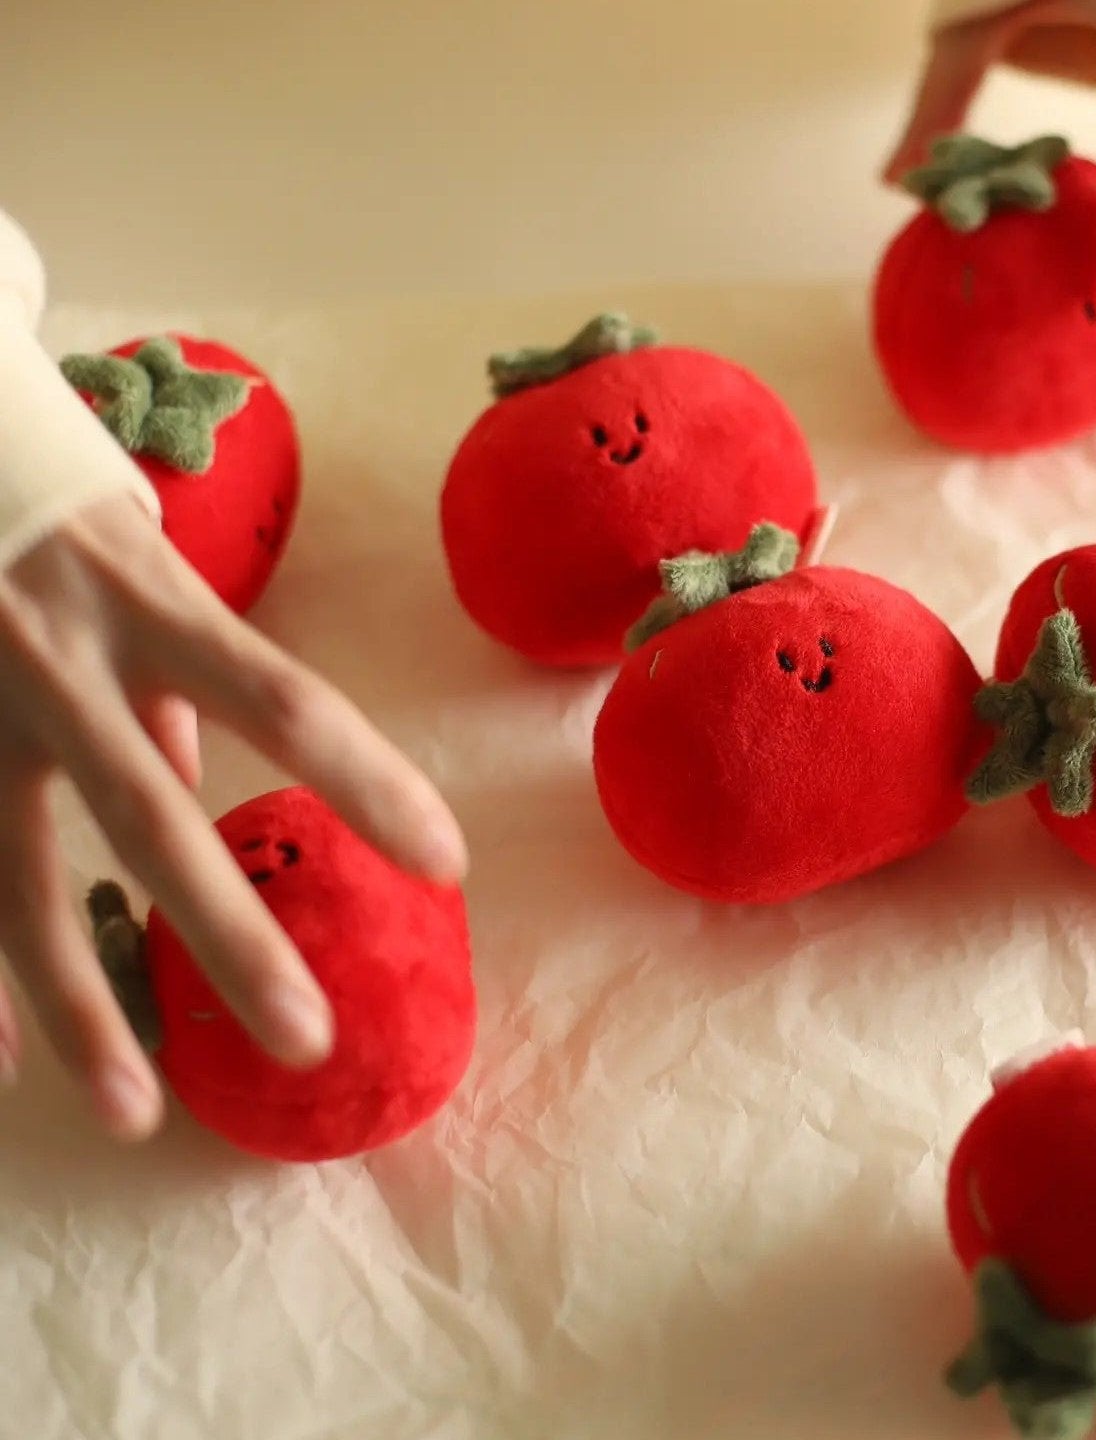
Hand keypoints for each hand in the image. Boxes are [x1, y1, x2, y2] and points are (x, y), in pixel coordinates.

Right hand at [0, 497, 468, 1139]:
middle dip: (230, 939)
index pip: (288, 705)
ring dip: (83, 1005)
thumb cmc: (64, 526)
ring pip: (20, 875)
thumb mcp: (151, 578)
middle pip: (155, 818)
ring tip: (134, 1113)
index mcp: (156, 610)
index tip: (446, 866)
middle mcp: (64, 664)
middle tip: (309, 1043)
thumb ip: (186, 682)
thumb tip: (199, 780)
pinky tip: (12, 1069)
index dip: (370, 784)